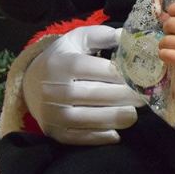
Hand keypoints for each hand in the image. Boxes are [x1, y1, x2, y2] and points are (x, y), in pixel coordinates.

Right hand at [23, 25, 144, 144]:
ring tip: (134, 115)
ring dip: (116, 118)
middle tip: (143, 98)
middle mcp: (55, 89)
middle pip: (96, 94)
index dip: (123, 75)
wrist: (31, 83)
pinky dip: (100, 137)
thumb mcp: (78, 39)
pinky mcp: (54, 132)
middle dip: (125, 97)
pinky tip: (116, 133)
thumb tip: (126, 37)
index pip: (99, 70)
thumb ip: (102, 36)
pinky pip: (80, 137)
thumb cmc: (62, 57)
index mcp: (63, 63)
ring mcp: (53, 113)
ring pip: (89, 118)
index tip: (141, 77)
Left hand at [159, 1, 174, 87]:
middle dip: (167, 28)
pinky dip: (164, 54)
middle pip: (170, 23)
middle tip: (172, 33)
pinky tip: (169, 54)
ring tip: (170, 45)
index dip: (172, 10)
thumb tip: (163, 15)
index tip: (171, 15)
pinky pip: (165, 54)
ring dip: (164, 43)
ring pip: (166, 40)